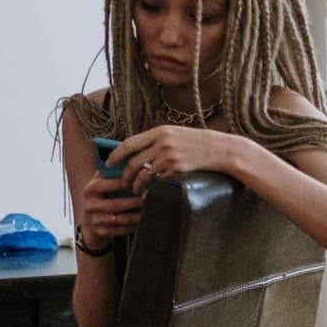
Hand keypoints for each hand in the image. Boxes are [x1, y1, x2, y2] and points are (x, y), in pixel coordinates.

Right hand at [77, 174, 142, 250]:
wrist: (90, 223)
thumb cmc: (101, 198)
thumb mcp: (101, 183)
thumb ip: (110, 173)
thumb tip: (128, 159)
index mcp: (90, 190)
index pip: (101, 186)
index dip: (115, 184)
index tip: (131, 182)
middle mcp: (90, 205)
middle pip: (113, 205)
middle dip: (132, 202)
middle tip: (146, 198)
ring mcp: (94, 221)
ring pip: (119, 219)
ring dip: (135, 216)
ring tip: (147, 210)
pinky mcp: (101, 232)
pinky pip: (120, 230)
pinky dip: (132, 226)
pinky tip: (141, 221)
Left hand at [110, 125, 252, 192]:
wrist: (218, 148)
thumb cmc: (194, 142)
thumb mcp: (174, 134)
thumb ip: (155, 140)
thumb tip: (134, 152)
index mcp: (159, 131)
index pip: (129, 143)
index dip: (116, 155)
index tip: (108, 163)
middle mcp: (162, 143)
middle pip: (133, 161)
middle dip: (125, 175)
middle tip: (122, 182)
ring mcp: (169, 157)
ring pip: (143, 174)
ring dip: (136, 185)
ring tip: (136, 190)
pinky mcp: (177, 169)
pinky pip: (157, 182)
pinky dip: (150, 190)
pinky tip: (149, 194)